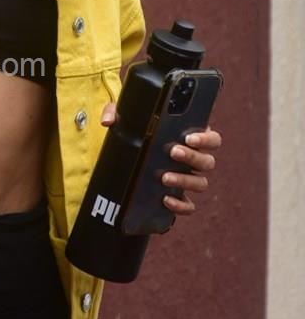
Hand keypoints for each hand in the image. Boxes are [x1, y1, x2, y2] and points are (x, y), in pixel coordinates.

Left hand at [99, 104, 221, 216]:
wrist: (124, 164)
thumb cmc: (133, 134)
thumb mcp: (123, 119)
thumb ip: (114, 113)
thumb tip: (107, 121)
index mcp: (189, 138)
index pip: (211, 139)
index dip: (206, 138)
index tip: (189, 137)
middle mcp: (193, 160)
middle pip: (208, 161)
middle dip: (193, 157)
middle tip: (173, 152)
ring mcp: (187, 179)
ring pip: (200, 183)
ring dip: (185, 180)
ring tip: (164, 177)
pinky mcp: (178, 197)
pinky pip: (188, 206)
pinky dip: (180, 205)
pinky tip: (165, 199)